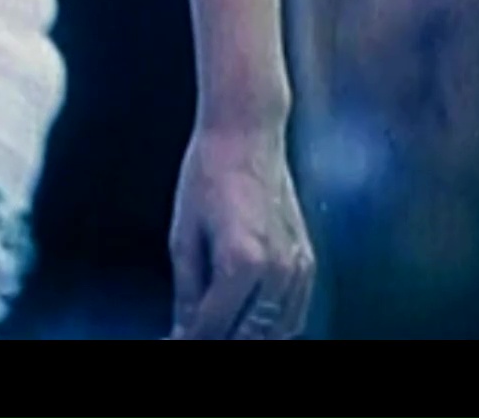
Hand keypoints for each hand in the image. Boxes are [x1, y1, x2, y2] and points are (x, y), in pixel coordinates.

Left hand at [169, 124, 314, 339]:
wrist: (247, 134)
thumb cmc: (207, 176)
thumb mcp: (183, 236)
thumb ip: (187, 291)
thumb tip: (183, 331)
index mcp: (242, 263)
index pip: (212, 326)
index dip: (187, 341)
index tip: (170, 344)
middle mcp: (277, 271)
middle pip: (247, 336)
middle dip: (217, 341)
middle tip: (192, 337)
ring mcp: (298, 268)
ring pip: (276, 332)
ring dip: (246, 339)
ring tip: (216, 332)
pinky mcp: (308, 261)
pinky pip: (294, 314)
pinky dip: (272, 328)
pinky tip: (248, 326)